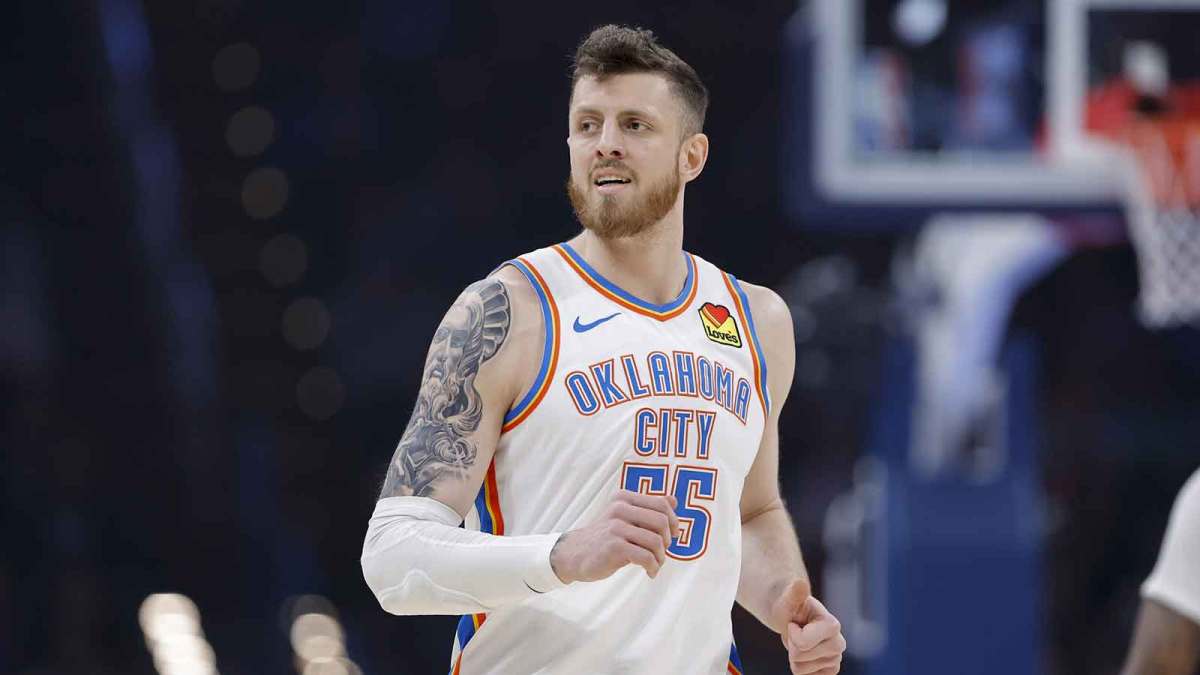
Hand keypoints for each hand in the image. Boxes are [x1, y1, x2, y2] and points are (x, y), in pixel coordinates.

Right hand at [549, 490, 679, 582]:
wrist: (575, 554)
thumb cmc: (604, 537)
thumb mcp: (624, 517)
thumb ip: (648, 508)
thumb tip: (674, 500)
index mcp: (624, 498)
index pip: (662, 504)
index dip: (674, 521)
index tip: (673, 535)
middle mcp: (620, 508)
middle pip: (662, 522)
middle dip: (668, 541)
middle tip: (661, 552)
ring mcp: (616, 527)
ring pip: (656, 541)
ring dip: (661, 557)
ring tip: (655, 564)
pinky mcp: (614, 546)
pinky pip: (646, 557)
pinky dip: (653, 567)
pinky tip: (649, 572)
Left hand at [770, 579, 845, 674]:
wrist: (794, 619)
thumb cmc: (791, 608)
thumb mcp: (788, 599)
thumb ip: (794, 593)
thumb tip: (800, 583)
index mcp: (832, 625)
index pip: (802, 643)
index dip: (791, 633)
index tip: (795, 623)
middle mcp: (839, 643)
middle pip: (799, 657)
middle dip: (791, 645)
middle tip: (796, 633)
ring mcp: (836, 659)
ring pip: (800, 669)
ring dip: (794, 656)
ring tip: (800, 642)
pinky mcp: (830, 670)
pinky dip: (800, 668)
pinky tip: (805, 654)